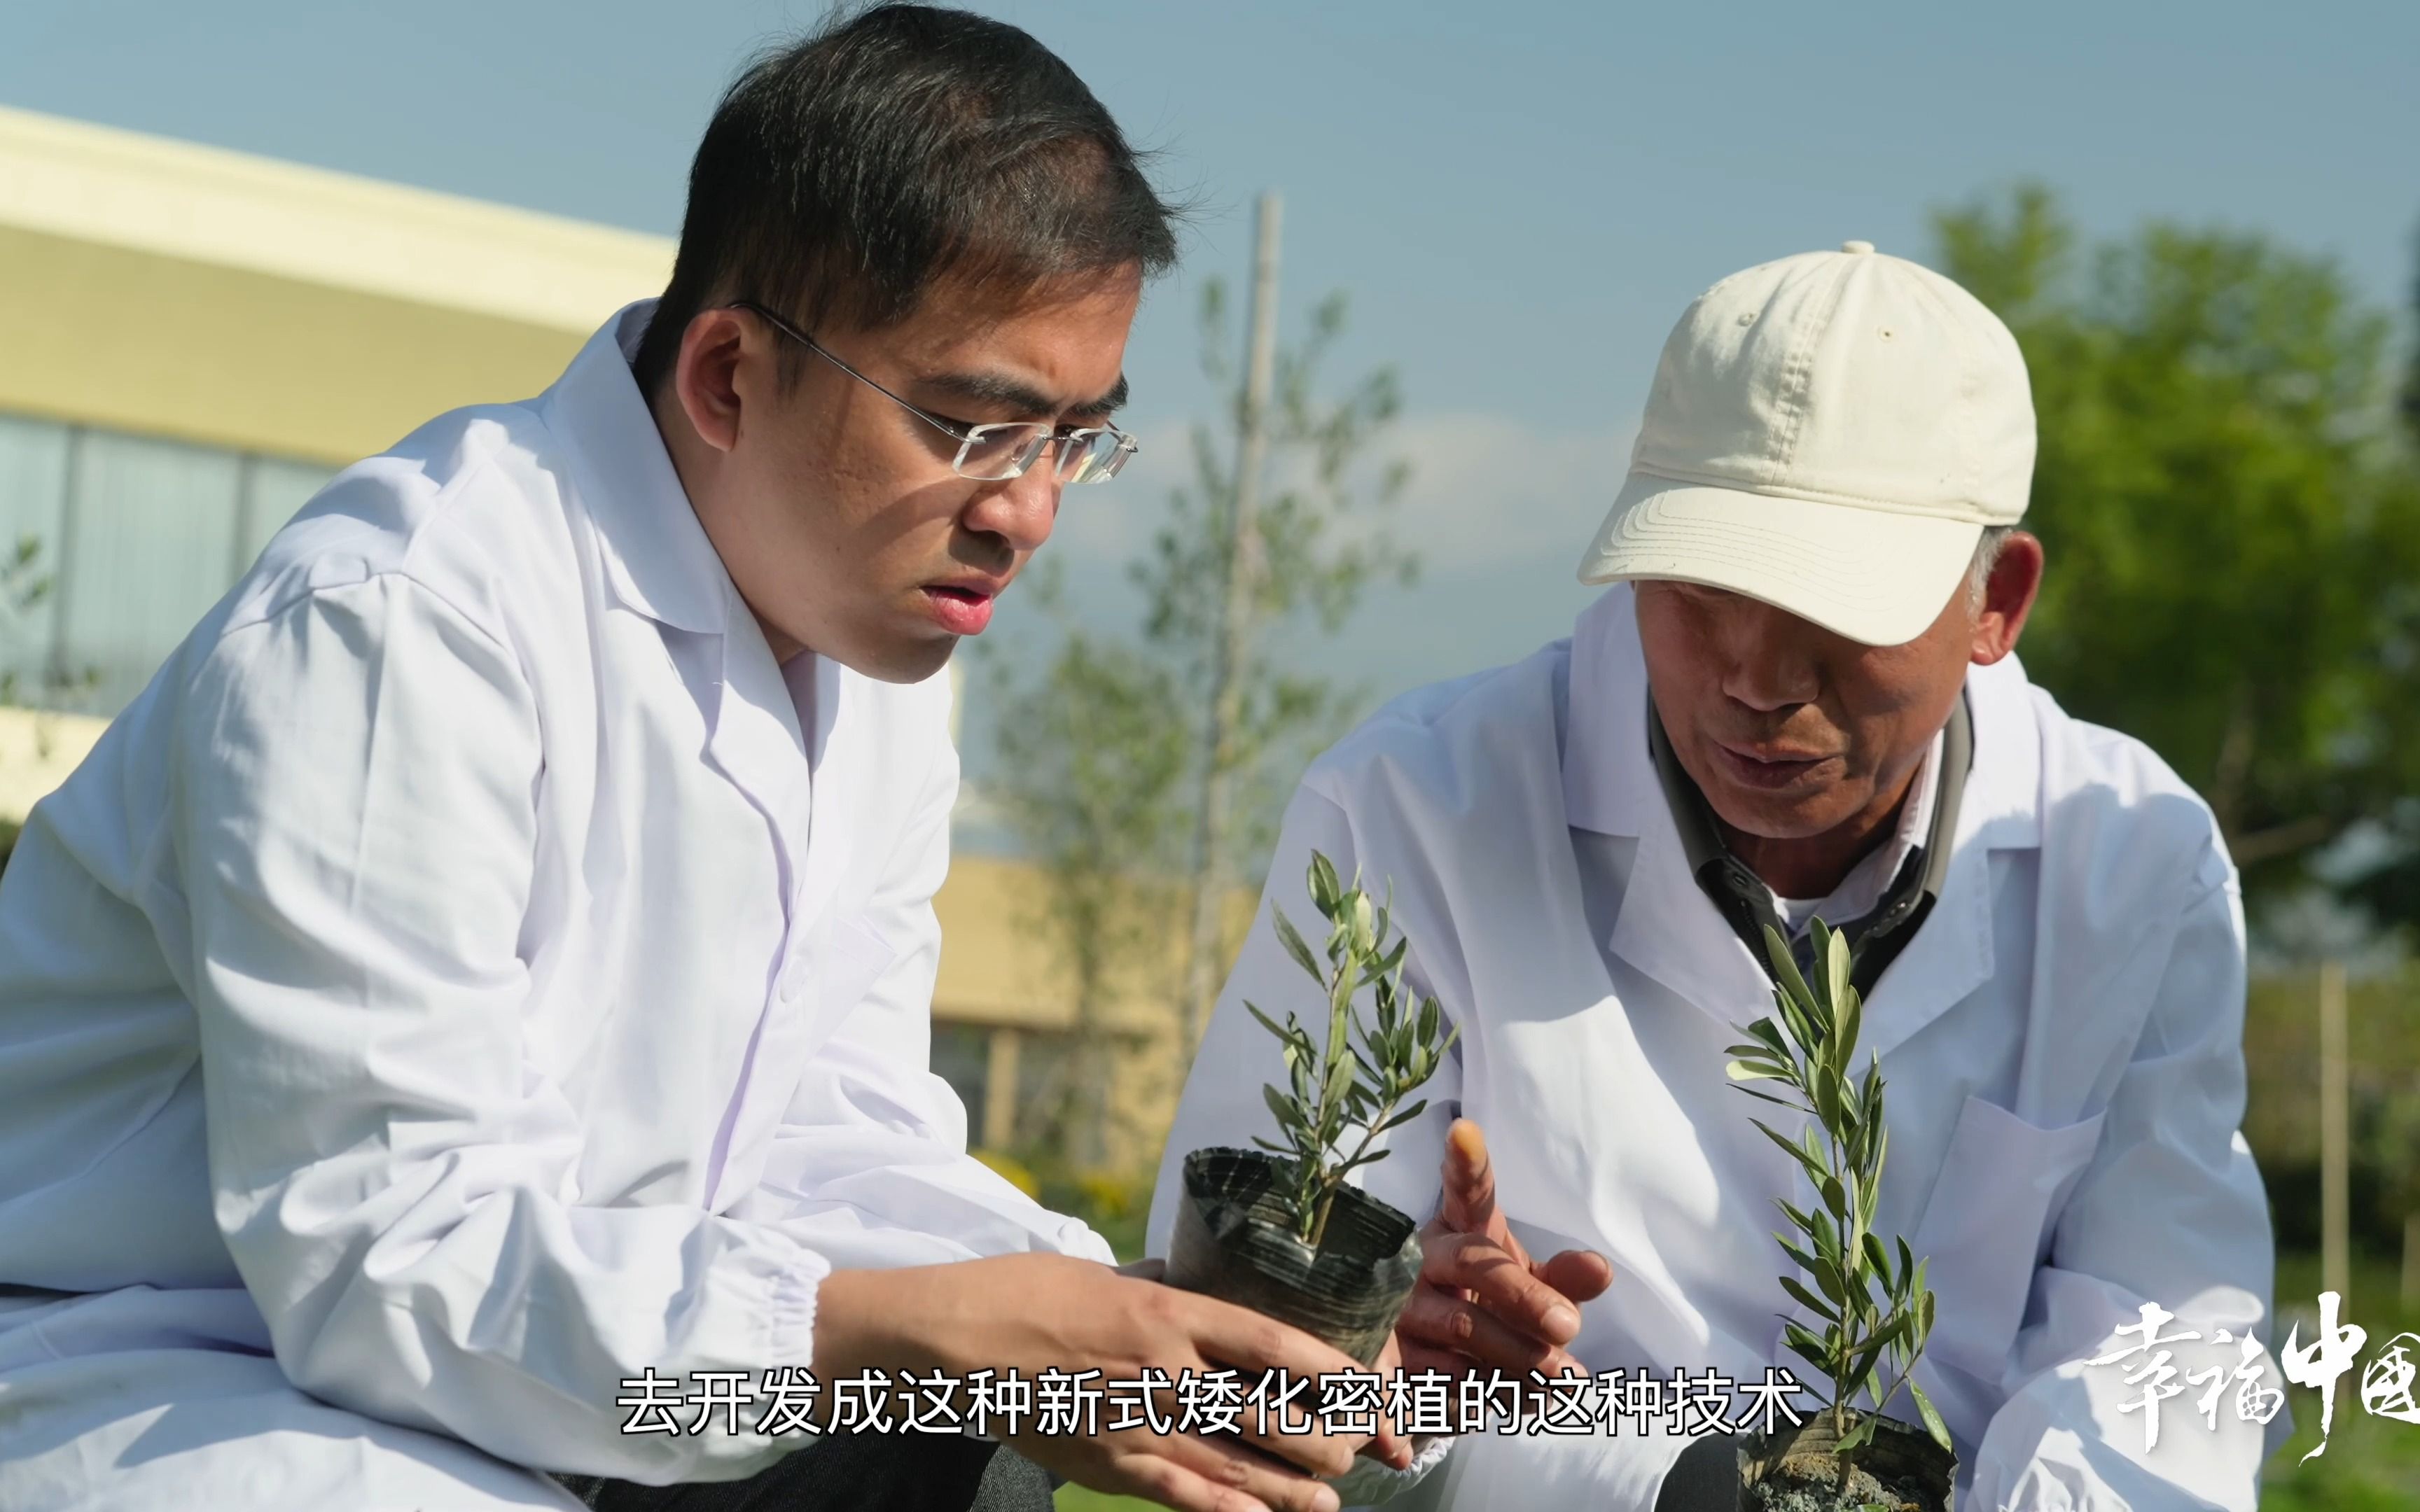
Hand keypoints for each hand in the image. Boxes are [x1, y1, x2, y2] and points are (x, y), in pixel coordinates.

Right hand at [817, 1253, 1409, 1511]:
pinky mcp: (1108, 1463)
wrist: (951, 1340)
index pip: (1271, 1341)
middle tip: (1357, 1447)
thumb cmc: (1023, 1292)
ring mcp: (1136, 1423)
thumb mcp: (1103, 1271)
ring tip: (1331, 1495)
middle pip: (1267, 1413)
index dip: (1329, 1368)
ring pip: (1234, 1464)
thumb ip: (1157, 1282)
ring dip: (1290, 1485)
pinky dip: (1227, 1511)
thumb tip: (1192, 1276)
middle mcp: (1163, 1370)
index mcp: (1166, 1310)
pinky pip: (1181, 1494)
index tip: (1368, 1383)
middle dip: (1324, 1437)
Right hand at [1394, 1118, 1612, 1381]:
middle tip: (1570, 1326)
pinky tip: (1525, 1399)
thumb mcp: (1530, 1291)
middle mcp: (1422, 1260)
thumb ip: (1563, 1281)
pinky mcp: (1391, 1361)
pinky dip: (1491, 1392)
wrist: (1430, 1372)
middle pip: (1471, 1263)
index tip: (1465, 1131)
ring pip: (1460, 1326)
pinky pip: (1443, 1377)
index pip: (1466, 1191)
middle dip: (1524, 1296)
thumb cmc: (1489, 1311)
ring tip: (1566, 1380)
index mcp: (1459, 1228)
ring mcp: (1399, 1308)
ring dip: (1520, 1357)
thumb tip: (1600, 1269)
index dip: (1466, 1163)